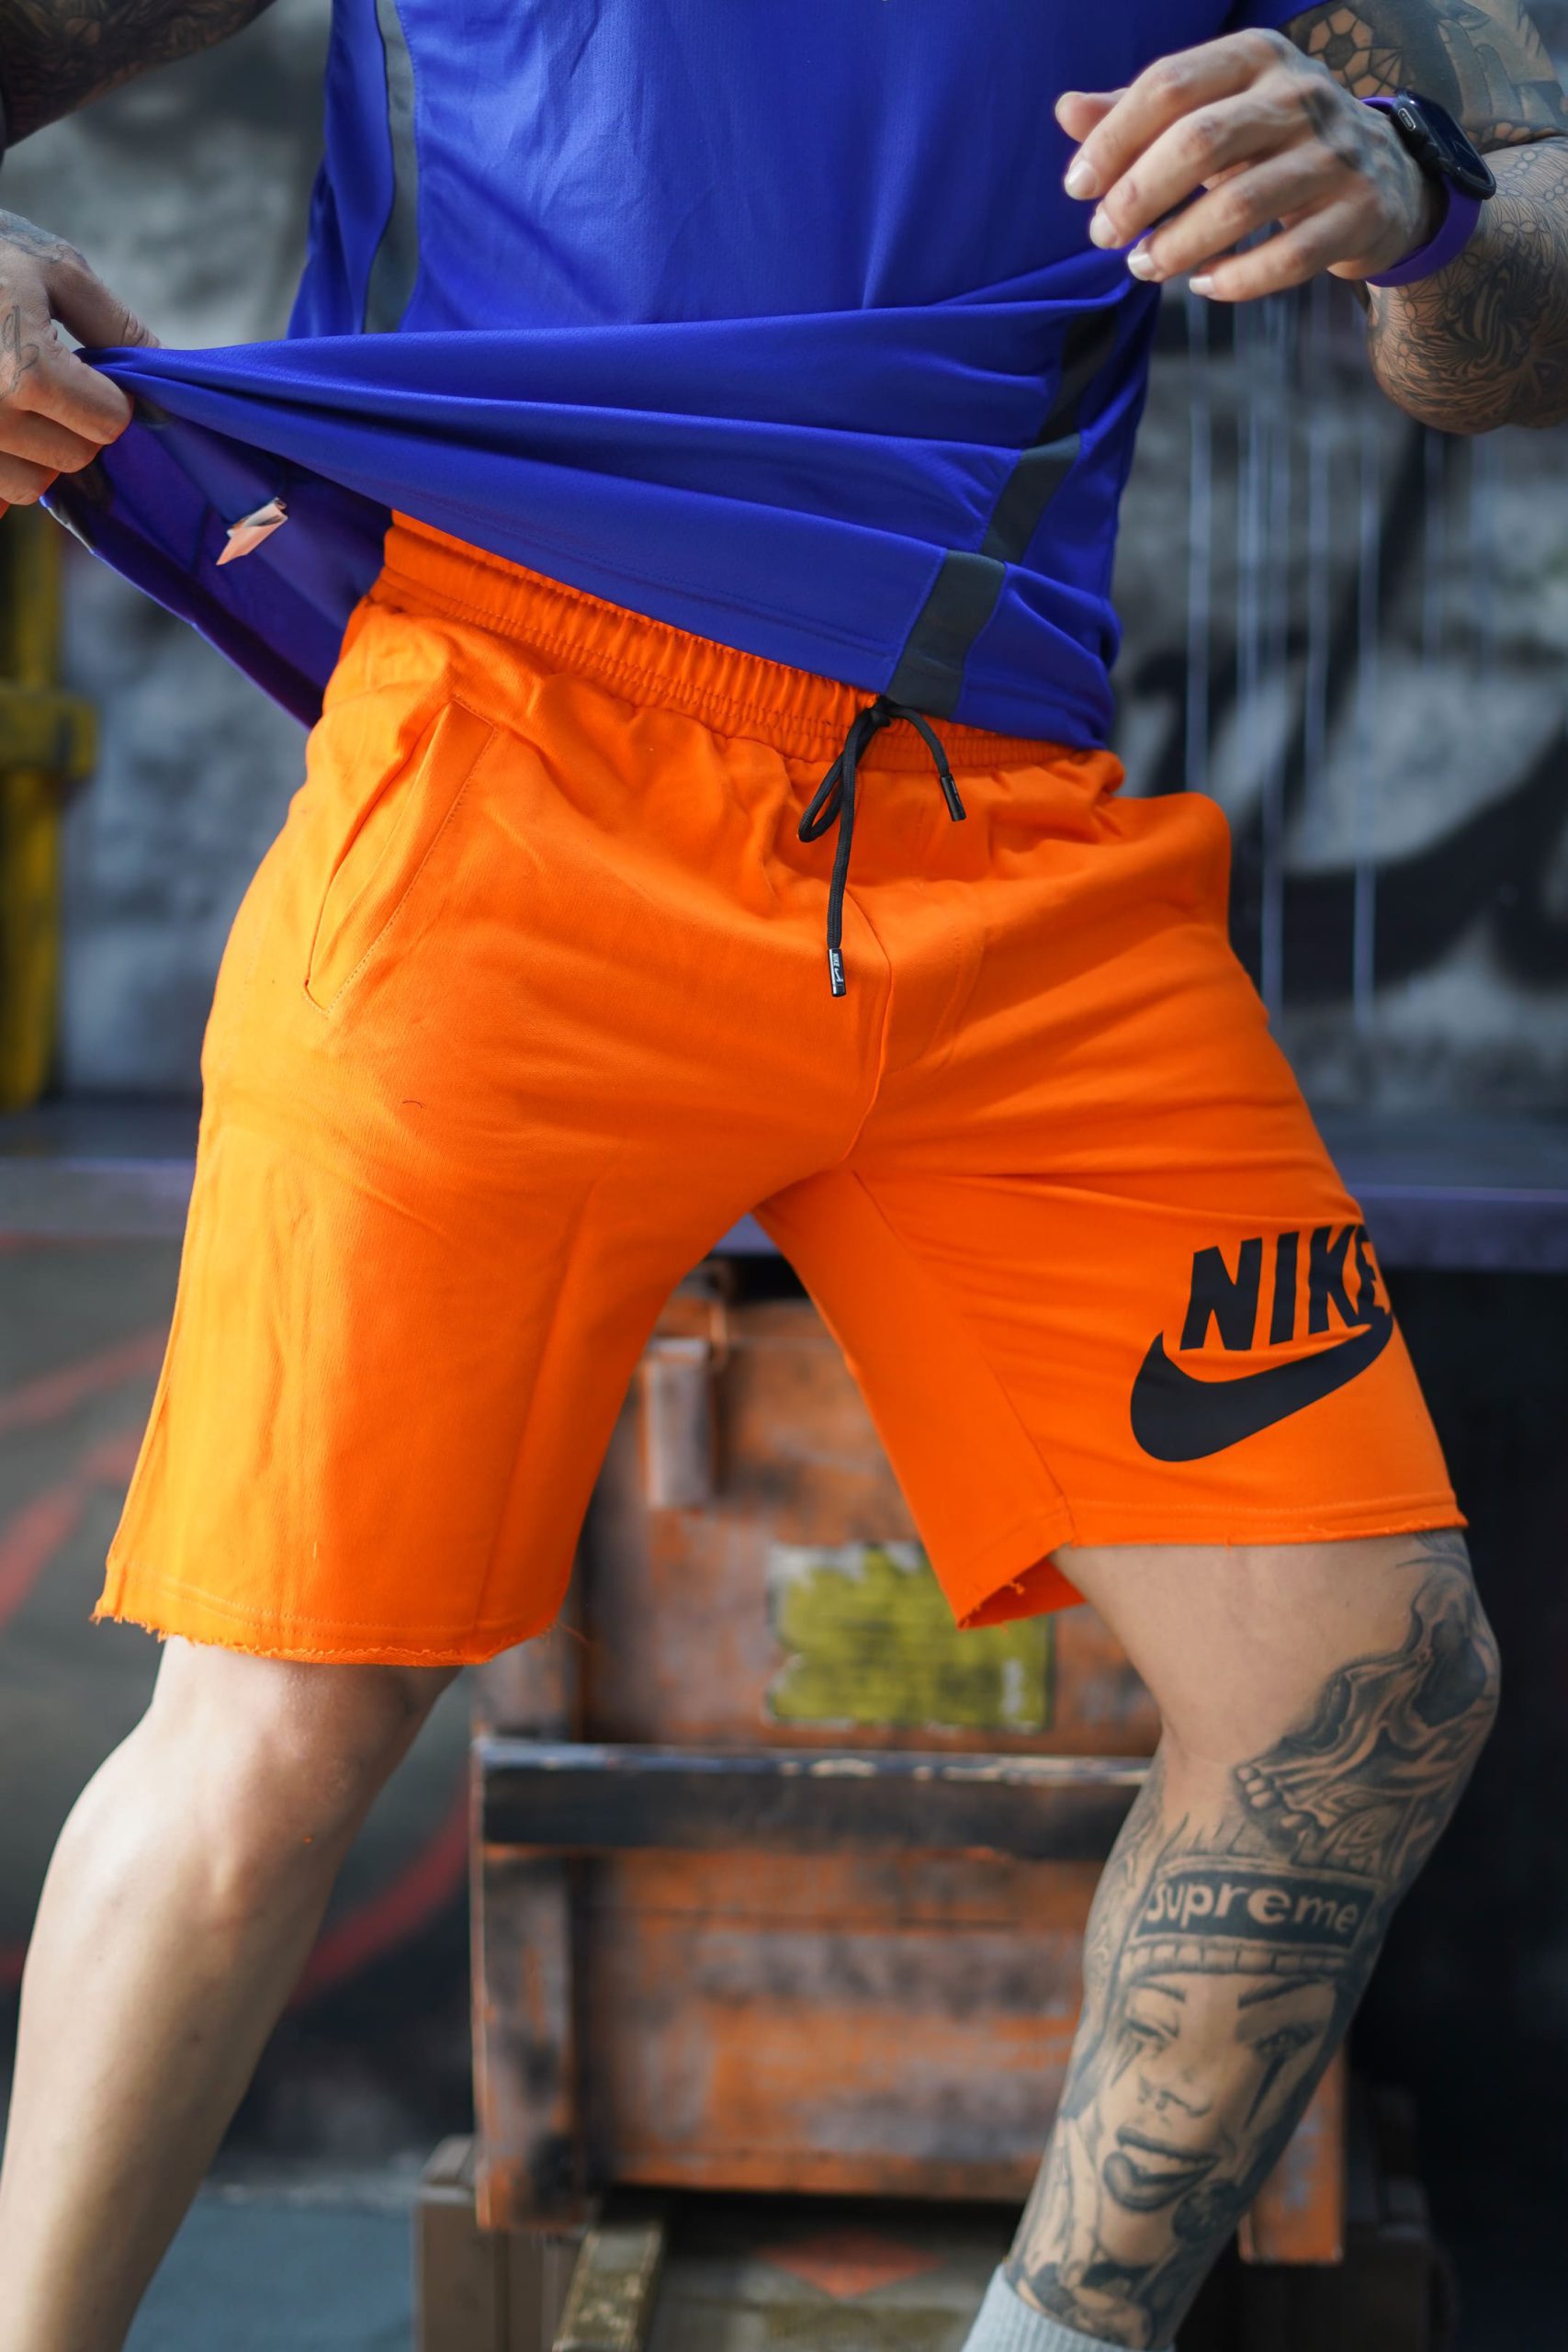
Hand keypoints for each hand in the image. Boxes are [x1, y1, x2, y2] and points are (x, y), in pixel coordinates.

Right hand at [0, 209, 157, 517]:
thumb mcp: (54, 270)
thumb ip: (116, 323)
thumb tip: (166, 370)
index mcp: (24, 371)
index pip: (109, 422)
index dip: (110, 397)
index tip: (90, 371)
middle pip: (74, 458)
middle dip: (74, 424)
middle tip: (46, 380)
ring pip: (31, 485)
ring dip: (35, 451)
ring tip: (12, 397)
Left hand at [1057, 31, 1442, 301]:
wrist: (1385, 175)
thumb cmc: (1272, 143)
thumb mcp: (1214, 110)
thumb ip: (1143, 112)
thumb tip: (1066, 110)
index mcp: (1256, 56)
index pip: (1170, 86)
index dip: (1114, 139)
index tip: (1079, 187)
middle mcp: (1300, 95)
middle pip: (1201, 141)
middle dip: (1138, 196)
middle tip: (1104, 236)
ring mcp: (1335, 154)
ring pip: (1241, 205)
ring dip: (1177, 246)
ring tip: (1144, 266)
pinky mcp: (1358, 212)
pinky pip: (1287, 258)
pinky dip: (1236, 281)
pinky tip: (1204, 285)